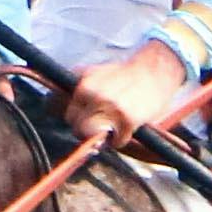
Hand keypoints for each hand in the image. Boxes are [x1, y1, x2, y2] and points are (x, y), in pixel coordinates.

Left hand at [67, 39, 190, 147]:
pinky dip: (120, 139)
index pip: (63, 111)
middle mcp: (93, 95)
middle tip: (100, 126)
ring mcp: (110, 108)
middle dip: (85, 129)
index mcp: (83, 84)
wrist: (156, 70)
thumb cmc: (126, 74)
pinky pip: (116, 141)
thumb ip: (78, 87)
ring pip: (92, 136)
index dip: (73, 117)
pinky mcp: (127, 120)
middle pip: (76, 126)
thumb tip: (55, 103)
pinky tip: (126, 129)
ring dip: (101, 137)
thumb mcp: (96, 72)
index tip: (83, 119)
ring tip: (112, 129)